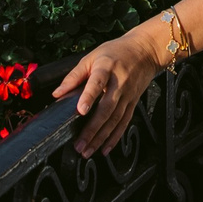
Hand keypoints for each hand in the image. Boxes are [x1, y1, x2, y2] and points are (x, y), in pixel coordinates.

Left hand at [53, 28, 161, 158]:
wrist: (145, 51)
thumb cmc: (116, 53)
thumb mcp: (92, 57)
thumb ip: (74, 76)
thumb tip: (57, 93)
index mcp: (106, 68)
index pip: (97, 83)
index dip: (89, 97)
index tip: (80, 111)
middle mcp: (119, 83)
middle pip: (106, 108)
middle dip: (92, 129)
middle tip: (79, 144)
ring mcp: (127, 95)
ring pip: (115, 120)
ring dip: (101, 138)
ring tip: (88, 151)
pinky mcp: (133, 103)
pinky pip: (124, 123)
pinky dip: (115, 138)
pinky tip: (105, 149)